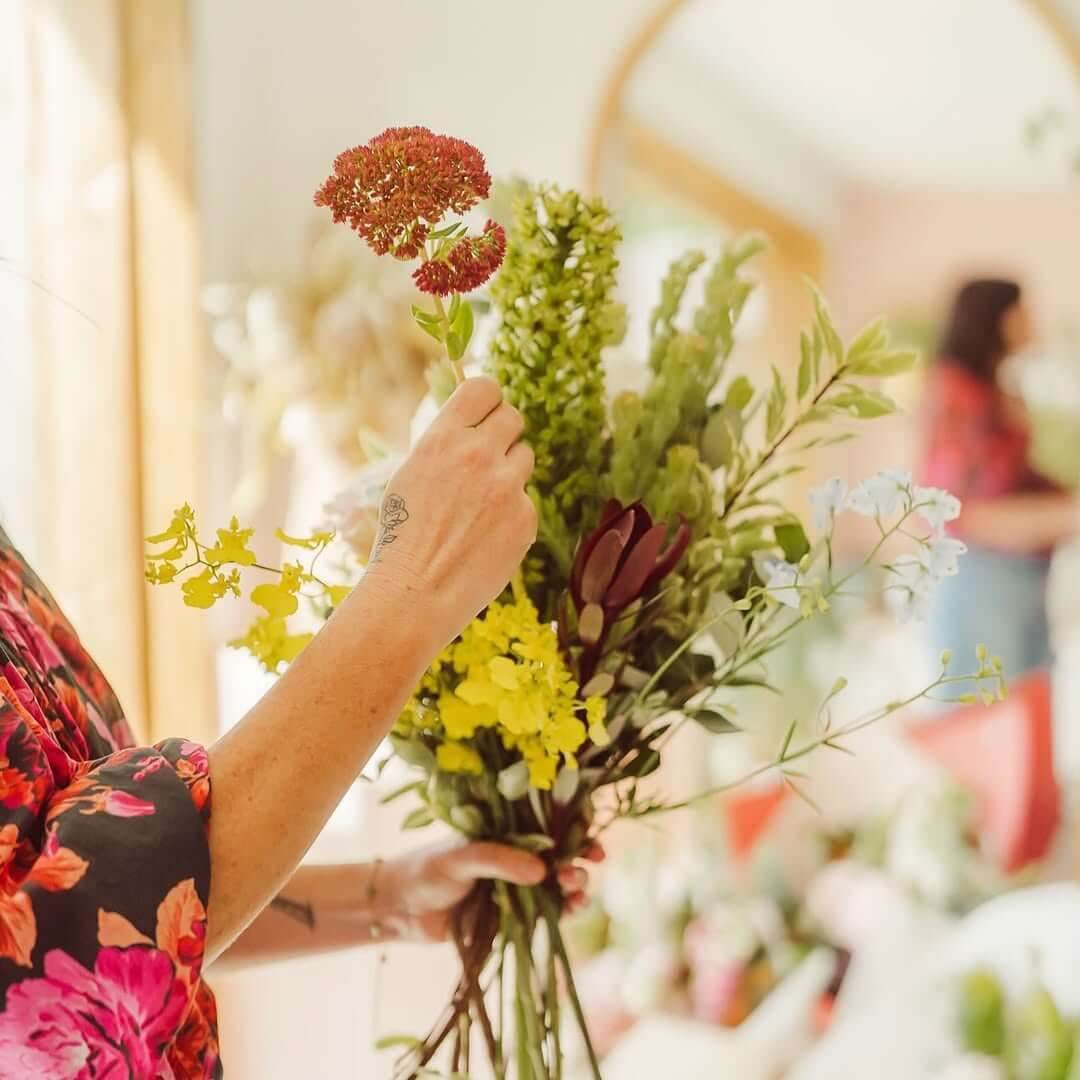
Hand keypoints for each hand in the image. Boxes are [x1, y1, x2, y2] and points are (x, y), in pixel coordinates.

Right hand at [361, 377, 535, 651]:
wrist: (415, 592)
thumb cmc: (402, 536)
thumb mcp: (411, 475)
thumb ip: (446, 446)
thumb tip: (474, 425)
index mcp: (442, 439)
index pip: (485, 388)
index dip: (488, 400)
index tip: (486, 413)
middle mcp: (478, 455)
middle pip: (513, 417)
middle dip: (502, 434)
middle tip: (487, 458)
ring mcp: (506, 487)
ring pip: (524, 457)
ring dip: (508, 472)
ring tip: (479, 504)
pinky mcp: (525, 518)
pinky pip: (525, 500)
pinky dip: (511, 513)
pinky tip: (485, 536)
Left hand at [377, 840, 604, 942]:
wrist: (401, 909)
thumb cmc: (427, 870)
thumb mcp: (460, 857)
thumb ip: (498, 860)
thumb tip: (542, 871)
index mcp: (507, 831)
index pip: (550, 823)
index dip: (575, 827)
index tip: (590, 836)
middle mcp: (518, 855)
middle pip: (561, 853)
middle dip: (579, 859)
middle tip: (580, 869)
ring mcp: (519, 886)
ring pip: (560, 883)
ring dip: (575, 885)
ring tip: (576, 890)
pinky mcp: (516, 917)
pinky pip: (548, 912)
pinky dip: (565, 910)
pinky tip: (572, 910)